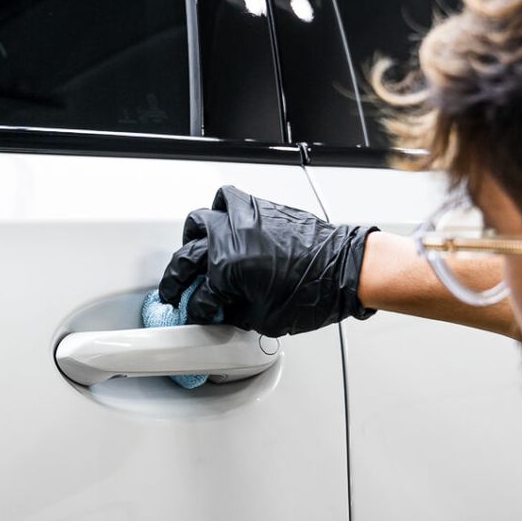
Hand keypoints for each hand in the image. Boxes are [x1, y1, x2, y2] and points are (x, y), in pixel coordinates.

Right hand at [159, 186, 377, 336]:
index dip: (197, 313)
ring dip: (194, 238)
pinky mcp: (260, 208)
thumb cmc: (315, 291)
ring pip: (201, 220)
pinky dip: (222, 214)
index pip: (198, 297)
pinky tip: (225, 227)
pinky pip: (230, 202)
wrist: (346, 268)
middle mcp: (229, 238)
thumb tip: (225, 311)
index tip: (198, 316)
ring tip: (194, 250)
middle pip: (187, 257)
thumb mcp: (265, 318)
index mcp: (226, 268)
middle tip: (175, 289)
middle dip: (177, 278)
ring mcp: (243, 219)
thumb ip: (235, 314)